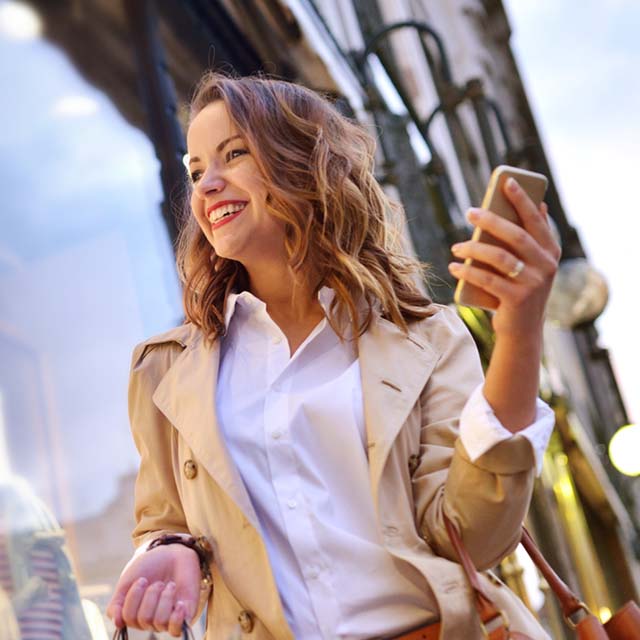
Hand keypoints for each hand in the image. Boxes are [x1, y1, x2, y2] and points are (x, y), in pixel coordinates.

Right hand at [107, 544, 200, 636]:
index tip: (142, 579)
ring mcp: (168, 618)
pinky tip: (179, 604)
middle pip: (143, 620)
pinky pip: (177, 630)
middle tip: (158, 582)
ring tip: (170, 585)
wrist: (173, 551)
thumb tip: (118, 623)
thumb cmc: (149, 566)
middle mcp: (150, 620)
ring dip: (164, 599)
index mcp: (134, 613)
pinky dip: (176, 619)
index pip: (127, 618)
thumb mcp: (127, 582)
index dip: (134, 597)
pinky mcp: (185, 614)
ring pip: (159, 622)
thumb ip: (117, 604)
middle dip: (150, 595)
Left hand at [448, 177, 560, 339]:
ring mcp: (534, 284)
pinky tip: (454, 266)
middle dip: (491, 220)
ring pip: (500, 257)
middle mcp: (546, 266)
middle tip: (469, 212)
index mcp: (550, 252)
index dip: (522, 200)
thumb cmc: (520, 289)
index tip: (506, 181)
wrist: (522, 331)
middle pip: (515, 235)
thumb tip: (539, 203)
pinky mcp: (517, 300)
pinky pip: (488, 280)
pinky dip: (468, 272)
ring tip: (456, 247)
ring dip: (474, 249)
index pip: (536, 221)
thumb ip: (533, 238)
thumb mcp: (532, 264)